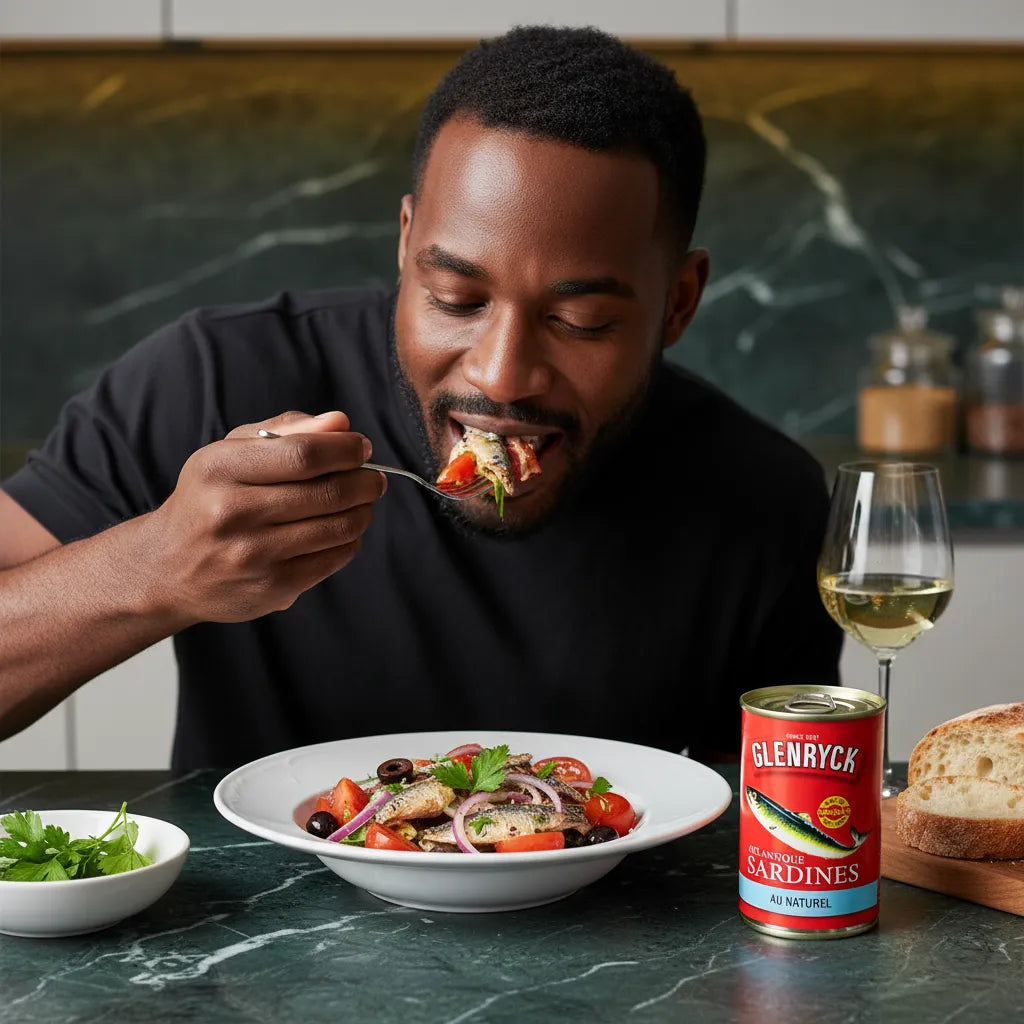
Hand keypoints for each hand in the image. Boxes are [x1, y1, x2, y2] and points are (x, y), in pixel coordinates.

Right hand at [143, 410, 385, 622]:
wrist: (167, 567)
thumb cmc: (210, 497)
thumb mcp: (232, 452)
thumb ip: (287, 431)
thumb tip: (341, 423)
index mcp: (219, 468)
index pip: (304, 454)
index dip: (346, 449)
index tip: (361, 447)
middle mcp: (231, 512)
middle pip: (328, 491)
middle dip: (364, 481)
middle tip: (373, 477)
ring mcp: (253, 555)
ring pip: (338, 527)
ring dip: (363, 510)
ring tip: (362, 501)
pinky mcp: (272, 587)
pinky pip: (334, 558)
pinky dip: (350, 539)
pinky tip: (343, 529)